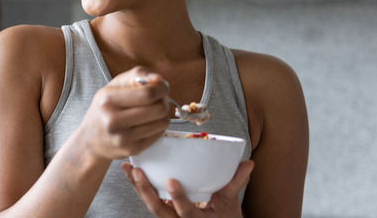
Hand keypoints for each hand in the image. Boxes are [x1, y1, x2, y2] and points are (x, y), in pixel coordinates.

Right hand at [78, 66, 170, 159]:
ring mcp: (123, 138)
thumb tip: (159, 79)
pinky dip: (158, 127)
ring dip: (162, 114)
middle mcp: (113, 120)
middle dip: (163, 101)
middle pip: (158, 109)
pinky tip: (147, 123)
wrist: (91, 138)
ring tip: (152, 112)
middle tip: (158, 100)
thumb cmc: (105, 107)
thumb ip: (137, 75)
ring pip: (161, 122)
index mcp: (108, 100)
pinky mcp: (132, 149)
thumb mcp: (114, 85)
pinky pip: (159, 135)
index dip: (162, 88)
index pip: (148, 93)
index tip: (162, 87)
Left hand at [121, 160, 254, 217]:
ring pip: (150, 205)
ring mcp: (170, 217)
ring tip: (129, 167)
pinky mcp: (165, 210)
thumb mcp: (230, 204)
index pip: (185, 212)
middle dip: (146, 191)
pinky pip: (150, 200)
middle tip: (137, 172)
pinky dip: (140, 187)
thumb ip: (235, 183)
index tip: (171, 181)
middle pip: (158, 210)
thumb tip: (248, 163)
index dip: (178, 198)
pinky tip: (132, 172)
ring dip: (137, 187)